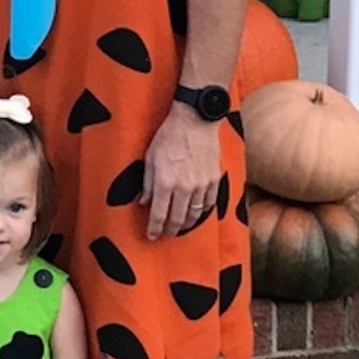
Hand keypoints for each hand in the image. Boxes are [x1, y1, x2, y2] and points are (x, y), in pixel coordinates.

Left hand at [140, 106, 220, 239]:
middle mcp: (184, 188)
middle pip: (177, 219)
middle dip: (169, 230)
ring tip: (179, 227)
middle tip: (164, 234)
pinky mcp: (214, 180)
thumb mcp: (149, 159)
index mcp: (165, 183)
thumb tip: (144, 203)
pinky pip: (209, 204)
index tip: (151, 236)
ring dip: (186, 224)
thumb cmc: (167, 137)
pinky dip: (201, 212)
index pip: (159, 215)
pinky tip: (196, 214)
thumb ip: (147, 183)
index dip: (154, 228)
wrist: (195, 121)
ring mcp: (201, 185)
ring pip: (194, 214)